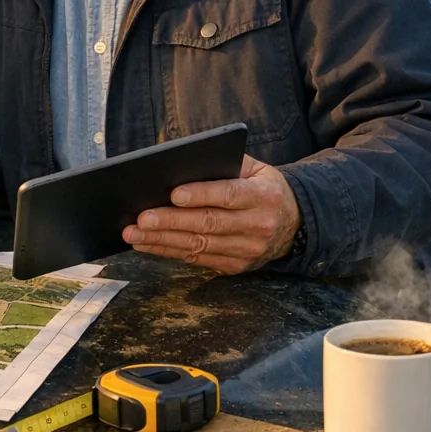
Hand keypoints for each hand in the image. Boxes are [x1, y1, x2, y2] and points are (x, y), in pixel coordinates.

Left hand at [121, 155, 299, 274]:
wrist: (295, 224)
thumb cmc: (263, 189)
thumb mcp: (256, 169)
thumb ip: (225, 164)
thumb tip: (180, 166)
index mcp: (264, 197)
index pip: (229, 195)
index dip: (201, 195)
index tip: (173, 194)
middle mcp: (257, 226)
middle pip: (209, 224)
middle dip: (171, 221)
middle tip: (141, 218)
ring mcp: (247, 250)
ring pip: (199, 246)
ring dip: (162, 240)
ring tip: (134, 233)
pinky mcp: (236, 266)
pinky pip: (198, 259)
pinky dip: (169, 252)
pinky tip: (148, 244)